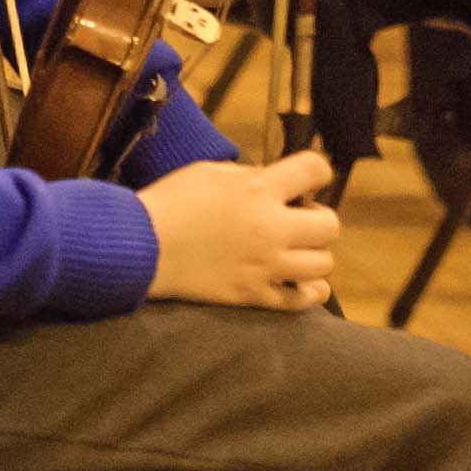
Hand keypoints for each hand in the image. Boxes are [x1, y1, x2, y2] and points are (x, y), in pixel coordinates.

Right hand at [141, 151, 340, 309]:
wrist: (140, 246)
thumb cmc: (172, 200)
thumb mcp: (212, 171)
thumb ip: (251, 176)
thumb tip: (277, 184)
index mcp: (259, 190)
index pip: (316, 170)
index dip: (317, 171)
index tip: (305, 179)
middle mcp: (271, 228)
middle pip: (330, 225)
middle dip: (317, 219)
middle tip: (294, 220)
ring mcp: (266, 266)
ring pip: (324, 265)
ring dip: (312, 255)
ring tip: (292, 251)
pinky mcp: (254, 295)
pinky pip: (302, 301)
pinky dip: (307, 291)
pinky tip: (297, 281)